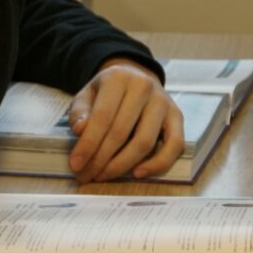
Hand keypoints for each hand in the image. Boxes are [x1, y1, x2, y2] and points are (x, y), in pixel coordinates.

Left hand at [66, 59, 184, 182]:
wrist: (135, 77)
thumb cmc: (107, 91)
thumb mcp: (87, 94)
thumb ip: (80, 111)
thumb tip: (80, 131)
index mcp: (117, 77)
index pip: (102, 116)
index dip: (88, 144)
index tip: (75, 165)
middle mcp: (143, 86)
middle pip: (121, 132)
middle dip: (100, 159)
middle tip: (86, 176)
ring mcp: (163, 102)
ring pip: (144, 142)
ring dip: (122, 165)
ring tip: (103, 175)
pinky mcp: (177, 116)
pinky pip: (174, 146)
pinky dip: (157, 164)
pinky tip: (137, 173)